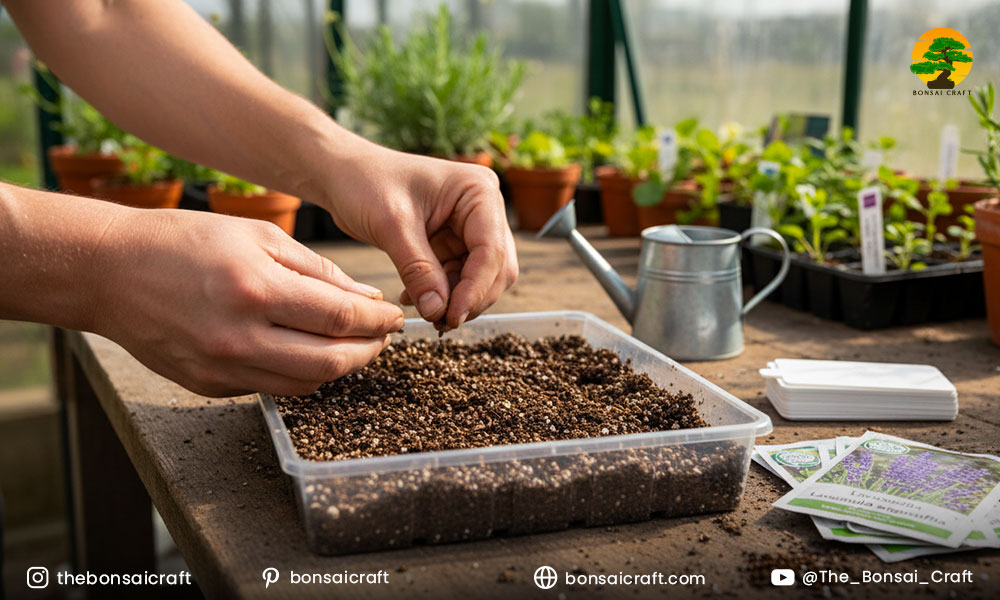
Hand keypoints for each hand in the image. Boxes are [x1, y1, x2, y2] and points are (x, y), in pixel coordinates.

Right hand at [91, 209, 403, 396]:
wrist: (108, 272)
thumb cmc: (183, 241)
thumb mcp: (256, 236)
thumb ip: (315, 270)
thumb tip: (362, 297)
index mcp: (256, 290)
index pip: (341, 317)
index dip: (377, 320)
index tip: (393, 316)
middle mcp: (240, 337)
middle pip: (331, 361)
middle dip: (368, 350)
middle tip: (383, 336)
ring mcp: (222, 369)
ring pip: (305, 384)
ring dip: (339, 367)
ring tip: (353, 346)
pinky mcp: (209, 387)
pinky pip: (272, 388)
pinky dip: (300, 374)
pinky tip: (308, 352)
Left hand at [321, 147, 517, 328]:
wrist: (343, 174)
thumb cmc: (366, 182)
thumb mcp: (391, 225)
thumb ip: (418, 269)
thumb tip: (439, 311)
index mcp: (478, 191)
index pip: (491, 250)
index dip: (476, 288)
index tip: (452, 316)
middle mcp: (484, 208)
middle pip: (496, 267)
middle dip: (471, 297)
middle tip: (440, 322)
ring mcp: (471, 226)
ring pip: (481, 278)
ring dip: (456, 299)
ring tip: (424, 311)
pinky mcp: (454, 242)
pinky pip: (459, 278)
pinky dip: (442, 294)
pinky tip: (414, 298)